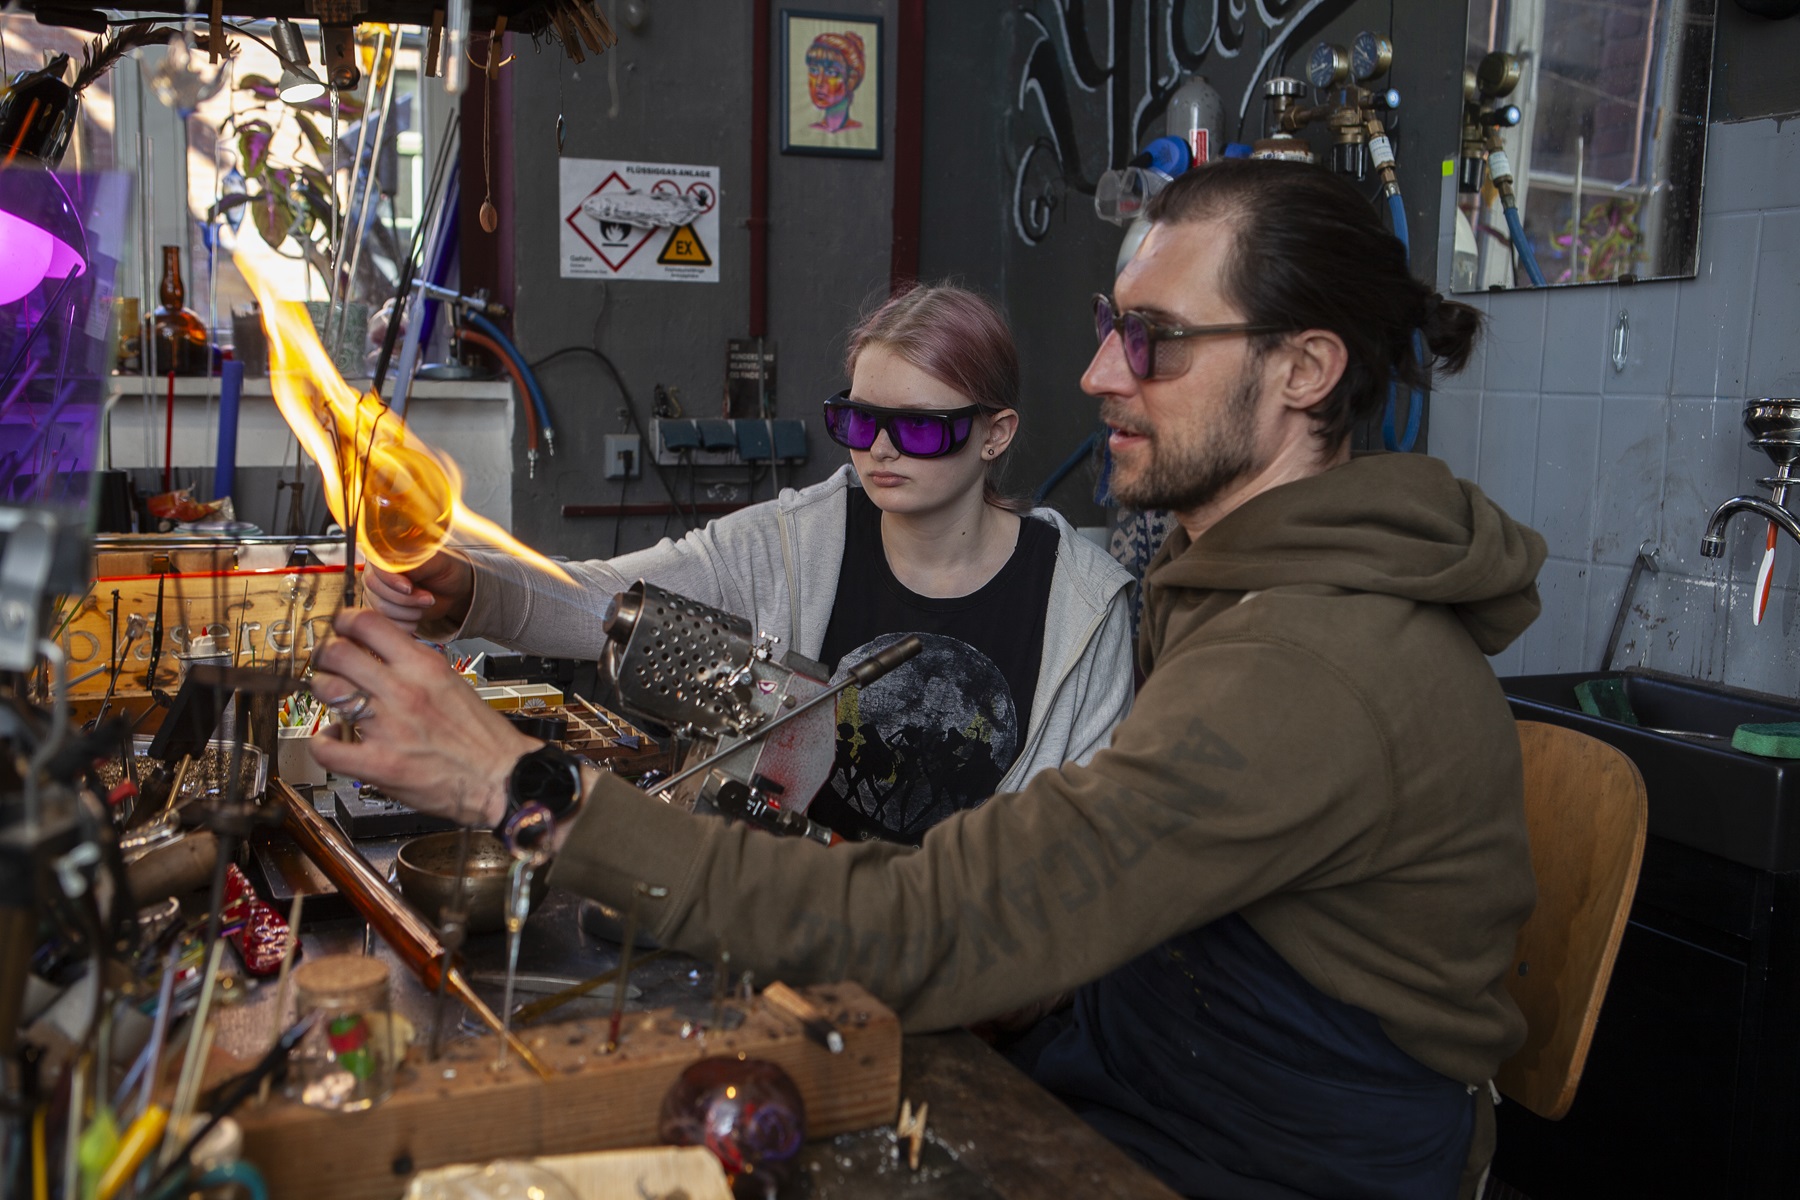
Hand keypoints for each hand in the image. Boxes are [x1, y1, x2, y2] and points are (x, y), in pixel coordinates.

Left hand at [309, 607, 537, 826]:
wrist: (502, 777)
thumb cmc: (484, 738)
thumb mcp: (453, 683)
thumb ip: (417, 668)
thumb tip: (387, 656)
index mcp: (424, 667)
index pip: (368, 623)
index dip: (345, 623)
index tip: (341, 630)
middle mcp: (403, 691)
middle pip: (337, 652)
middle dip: (325, 656)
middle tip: (328, 664)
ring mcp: (388, 727)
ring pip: (326, 691)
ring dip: (322, 693)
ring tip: (332, 700)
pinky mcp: (378, 764)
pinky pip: (327, 748)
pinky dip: (321, 742)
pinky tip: (332, 739)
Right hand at [362, 551, 474, 632]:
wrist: (451, 590)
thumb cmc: (446, 570)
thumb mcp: (440, 562)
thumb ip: (420, 564)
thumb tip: (403, 569)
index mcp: (388, 551)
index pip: (376, 566)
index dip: (391, 580)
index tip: (409, 589)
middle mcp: (377, 570)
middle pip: (375, 588)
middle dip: (405, 599)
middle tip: (429, 599)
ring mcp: (377, 591)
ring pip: (380, 607)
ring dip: (408, 612)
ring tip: (427, 604)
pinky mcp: (381, 609)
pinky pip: (384, 622)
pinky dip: (404, 623)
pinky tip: (418, 616)